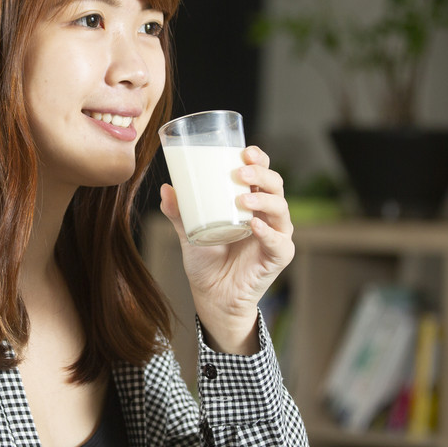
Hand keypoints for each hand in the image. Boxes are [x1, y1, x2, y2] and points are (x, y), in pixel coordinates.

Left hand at [159, 145, 294, 354]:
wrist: (211, 296)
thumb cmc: (206, 259)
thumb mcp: (188, 232)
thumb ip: (178, 212)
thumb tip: (166, 188)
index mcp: (251, 201)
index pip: (262, 173)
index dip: (259, 159)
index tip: (245, 150)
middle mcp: (267, 215)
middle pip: (275, 185)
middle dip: (261, 174)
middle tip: (240, 171)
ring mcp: (275, 235)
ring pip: (281, 208)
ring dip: (264, 199)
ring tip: (242, 197)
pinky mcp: (278, 257)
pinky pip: (279, 242)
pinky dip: (268, 232)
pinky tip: (254, 226)